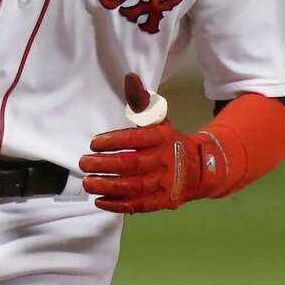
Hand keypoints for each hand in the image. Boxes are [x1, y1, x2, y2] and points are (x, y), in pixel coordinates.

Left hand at [79, 74, 224, 212]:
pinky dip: (117, 205)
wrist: (201, 169)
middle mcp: (163, 160)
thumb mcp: (160, 120)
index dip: (112, 141)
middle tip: (84, 163)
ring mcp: (163, 183)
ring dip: (107, 186)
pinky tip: (100, 200)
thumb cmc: (171, 143)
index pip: (134, 139)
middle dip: (104, 164)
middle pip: (130, 164)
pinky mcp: (161, 201)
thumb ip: (142, 103)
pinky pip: (138, 205)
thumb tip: (131, 79)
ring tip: (88, 182)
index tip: (93, 143)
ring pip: (132, 187)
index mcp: (161, 138)